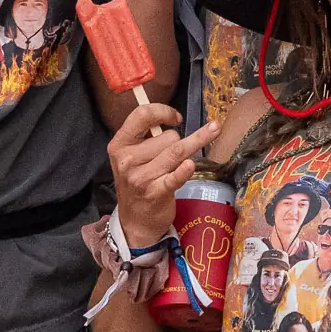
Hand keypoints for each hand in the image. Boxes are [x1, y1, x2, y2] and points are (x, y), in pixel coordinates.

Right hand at [109, 101, 216, 245]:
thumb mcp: (131, 156)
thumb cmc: (138, 181)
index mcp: (119, 144)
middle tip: (172, 155)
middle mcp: (127, 160)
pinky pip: (176, 175)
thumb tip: (171, 115)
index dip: (163, 111)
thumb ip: (145, 136)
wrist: (135, 220)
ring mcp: (141, 177)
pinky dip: (185, 169)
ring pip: (177, 151)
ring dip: (193, 144)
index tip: (176, 117)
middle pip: (167, 136)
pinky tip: (190, 165)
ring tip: (211, 133)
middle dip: (176, 141)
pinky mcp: (156, 193)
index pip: (142, 115)